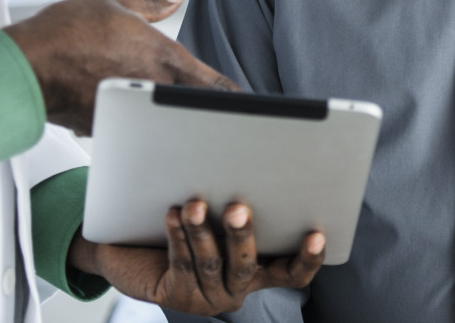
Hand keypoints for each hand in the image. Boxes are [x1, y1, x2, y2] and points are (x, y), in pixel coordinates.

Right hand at [2, 0, 236, 134]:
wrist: (24, 68)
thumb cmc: (64, 32)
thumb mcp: (110, 0)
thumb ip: (149, 1)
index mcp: (164, 57)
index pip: (217, 85)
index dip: (238, 98)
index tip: (252, 106)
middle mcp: (153, 88)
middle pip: (196, 108)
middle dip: (208, 110)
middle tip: (225, 117)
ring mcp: (133, 113)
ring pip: (164, 120)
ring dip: (171, 118)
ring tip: (176, 115)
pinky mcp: (109, 128)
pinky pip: (133, 127)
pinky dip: (136, 121)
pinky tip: (126, 111)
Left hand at [69, 199, 324, 314]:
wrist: (139, 251)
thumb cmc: (192, 222)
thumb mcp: (221, 215)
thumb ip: (242, 201)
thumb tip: (250, 157)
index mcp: (259, 270)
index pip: (292, 273)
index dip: (308, 258)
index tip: (316, 234)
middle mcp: (237, 289)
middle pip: (247, 264)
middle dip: (242, 235)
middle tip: (237, 208)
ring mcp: (208, 297)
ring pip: (210, 263)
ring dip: (202, 231)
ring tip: (195, 204)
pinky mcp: (178, 297)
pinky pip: (181, 264)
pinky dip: (178, 237)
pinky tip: (173, 214)